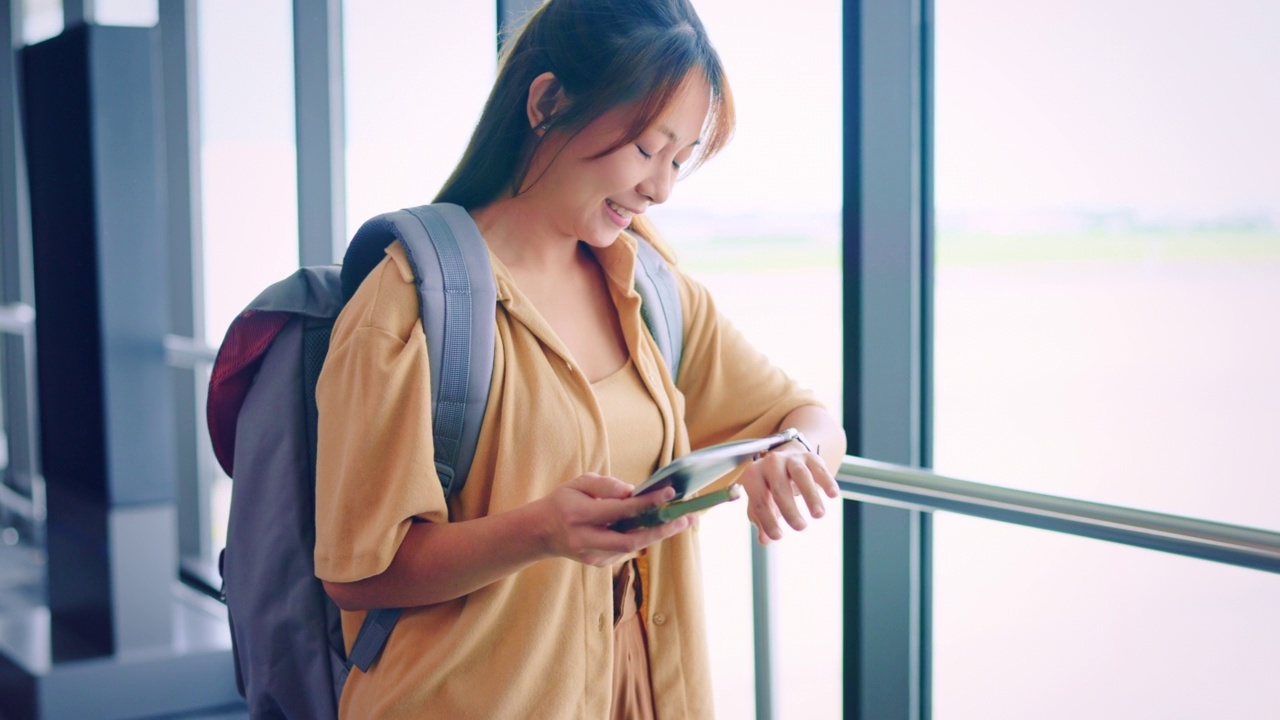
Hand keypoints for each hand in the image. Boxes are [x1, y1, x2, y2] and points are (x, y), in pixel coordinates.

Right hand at [535, 473, 692, 566]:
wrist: (541, 533)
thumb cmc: (563, 502)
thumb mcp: (578, 483)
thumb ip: (605, 486)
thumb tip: (632, 491)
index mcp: (579, 515)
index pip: (619, 510)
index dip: (646, 502)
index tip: (669, 492)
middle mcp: (586, 539)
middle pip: (631, 540)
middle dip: (662, 530)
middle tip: (687, 518)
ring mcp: (593, 556)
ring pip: (632, 548)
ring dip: (659, 534)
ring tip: (682, 520)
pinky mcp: (599, 564)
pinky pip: (627, 549)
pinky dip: (644, 536)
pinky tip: (658, 525)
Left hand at [740, 442, 838, 543]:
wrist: (784, 461)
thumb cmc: (769, 487)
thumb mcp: (762, 502)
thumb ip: (761, 520)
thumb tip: (764, 540)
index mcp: (753, 475)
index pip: (759, 501)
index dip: (768, 520)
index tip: (778, 537)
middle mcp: (771, 463)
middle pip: (779, 487)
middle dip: (789, 509)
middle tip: (800, 528)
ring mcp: (791, 458)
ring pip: (801, 475)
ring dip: (811, 496)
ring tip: (819, 515)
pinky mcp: (810, 457)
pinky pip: (819, 469)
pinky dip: (827, 481)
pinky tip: (833, 495)